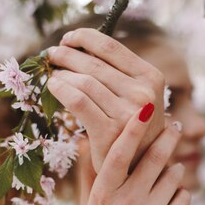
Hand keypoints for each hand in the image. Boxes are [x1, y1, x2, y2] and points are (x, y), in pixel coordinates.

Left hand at [47, 28, 166, 172]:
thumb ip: (118, 72)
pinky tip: (53, 87)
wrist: (139, 166)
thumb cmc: (133, 126)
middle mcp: (144, 93)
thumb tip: (78, 46)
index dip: (84, 37)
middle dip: (67, 54)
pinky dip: (60, 90)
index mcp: (152, 77)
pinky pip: (78, 101)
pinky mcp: (110, 132)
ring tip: (52, 74)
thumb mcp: (138, 95)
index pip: (112, 48)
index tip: (68, 39)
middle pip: (94, 63)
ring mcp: (129, 114)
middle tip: (52, 54)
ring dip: (61, 73)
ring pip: (83, 81)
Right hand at [79, 110, 189, 204]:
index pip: (118, 154)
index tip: (144, 108)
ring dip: (174, 170)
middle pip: (154, 159)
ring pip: (173, 177)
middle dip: (168, 138)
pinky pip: (183, 197)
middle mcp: (124, 204)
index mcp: (102, 195)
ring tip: (170, 171)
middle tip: (175, 126)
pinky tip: (173, 195)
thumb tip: (85, 138)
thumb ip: (91, 173)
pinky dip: (181, 193)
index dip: (132, 129)